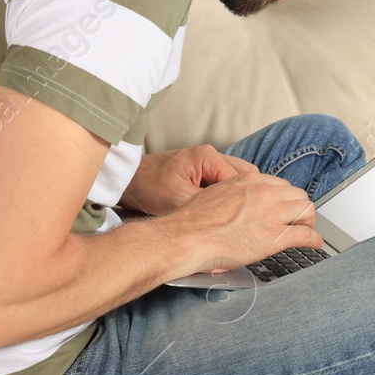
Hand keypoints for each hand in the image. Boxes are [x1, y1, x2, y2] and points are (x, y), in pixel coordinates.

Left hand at [120, 145, 259, 217]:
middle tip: (242, 219)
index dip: (247, 200)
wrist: (127, 182)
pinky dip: (224, 196)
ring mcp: (206, 162)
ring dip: (235, 197)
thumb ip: (209, 205)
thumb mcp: (180, 200)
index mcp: (208, 157)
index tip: (247, 219)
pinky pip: (223, 182)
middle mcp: (211, 155)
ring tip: (232, 217)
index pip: (244, 178)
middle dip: (245, 197)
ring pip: (235, 180)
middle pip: (245, 176)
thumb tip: (234, 217)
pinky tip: (219, 211)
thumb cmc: (149, 188)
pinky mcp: (201, 171)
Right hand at [165, 172, 321, 274]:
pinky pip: (306, 235)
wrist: (188, 236)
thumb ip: (234, 195)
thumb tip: (238, 206)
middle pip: (298, 196)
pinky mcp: (275, 236)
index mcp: (249, 181)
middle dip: (299, 209)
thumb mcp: (216, 193)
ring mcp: (272, 214)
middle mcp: (264, 193)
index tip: (285, 207)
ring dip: (308, 222)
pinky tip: (314, 244)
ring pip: (306, 211)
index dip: (285, 199)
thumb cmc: (194, 220)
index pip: (281, 185)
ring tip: (306, 231)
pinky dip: (314, 239)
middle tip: (297, 220)